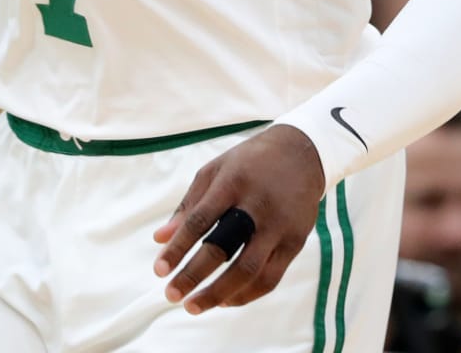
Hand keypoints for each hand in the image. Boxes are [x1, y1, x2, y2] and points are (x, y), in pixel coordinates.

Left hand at [152, 124, 325, 314]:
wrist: (302, 154)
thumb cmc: (249, 164)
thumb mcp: (215, 171)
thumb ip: (188, 206)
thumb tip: (159, 240)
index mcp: (233, 182)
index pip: (200, 221)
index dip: (178, 248)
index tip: (159, 270)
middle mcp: (258, 205)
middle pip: (224, 248)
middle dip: (194, 275)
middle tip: (172, 295)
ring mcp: (280, 226)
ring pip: (250, 271)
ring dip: (219, 294)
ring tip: (194, 306)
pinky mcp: (296, 242)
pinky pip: (270, 278)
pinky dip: (246, 294)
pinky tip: (225, 300)